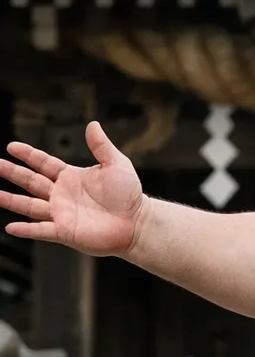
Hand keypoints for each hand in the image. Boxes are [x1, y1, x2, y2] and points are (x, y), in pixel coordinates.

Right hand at [1, 123, 143, 255]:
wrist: (138, 223)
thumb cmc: (129, 195)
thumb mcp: (117, 165)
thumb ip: (102, 146)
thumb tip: (93, 124)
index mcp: (71, 177)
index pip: (43, 163)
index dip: (28, 155)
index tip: (11, 147)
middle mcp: (62, 195)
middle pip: (31, 182)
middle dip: (12, 172)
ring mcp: (62, 213)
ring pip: (30, 205)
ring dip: (11, 200)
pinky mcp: (66, 232)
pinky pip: (41, 230)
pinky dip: (27, 229)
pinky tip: (11, 227)